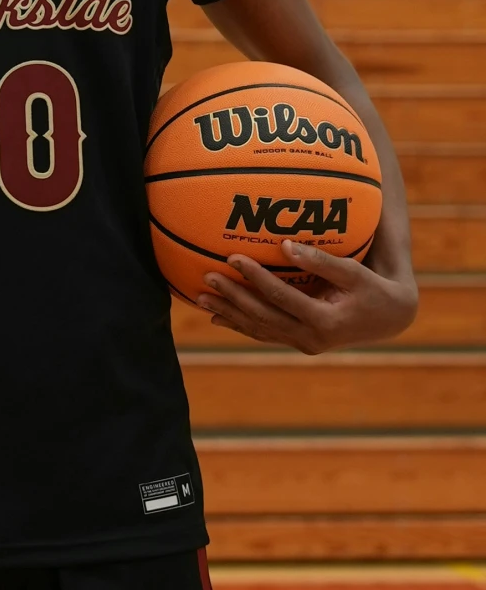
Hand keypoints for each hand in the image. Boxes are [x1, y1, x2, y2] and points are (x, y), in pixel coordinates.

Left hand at [197, 240, 418, 354]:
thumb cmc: (373, 288)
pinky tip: (218, 316)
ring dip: (229, 313)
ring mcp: (304, 344)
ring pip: (259, 329)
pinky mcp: (300, 343)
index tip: (232, 257)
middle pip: (263, 317)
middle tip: (206, 277)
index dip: (255, 278)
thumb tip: (284, 245)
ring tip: (200, 297)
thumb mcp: (354, 273)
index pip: (281, 298)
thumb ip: (321, 261)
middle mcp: (311, 339)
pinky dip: (241, 325)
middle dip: (232, 297)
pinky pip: (265, 334)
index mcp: (325, 321)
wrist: (389, 318)